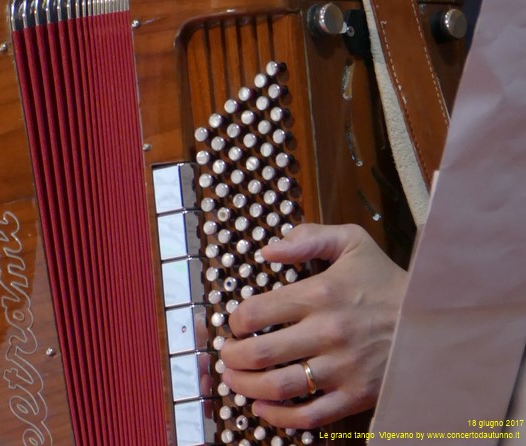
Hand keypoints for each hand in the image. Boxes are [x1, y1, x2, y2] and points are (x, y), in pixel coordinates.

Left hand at [218, 222, 406, 429]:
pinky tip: (263, 408)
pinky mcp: (354, 396)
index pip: (257, 312)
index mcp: (320, 293)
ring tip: (235, 381)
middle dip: (232, 357)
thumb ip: (308, 237)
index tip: (234, 324)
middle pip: (260, 353)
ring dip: (246, 387)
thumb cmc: (383, 279)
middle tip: (226, 355)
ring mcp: (341, 368)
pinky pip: (309, 415)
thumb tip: (268, 249)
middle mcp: (326, 333)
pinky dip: (279, 417)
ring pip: (279, 387)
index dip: (235, 321)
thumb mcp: (351, 241)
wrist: (428, 318)